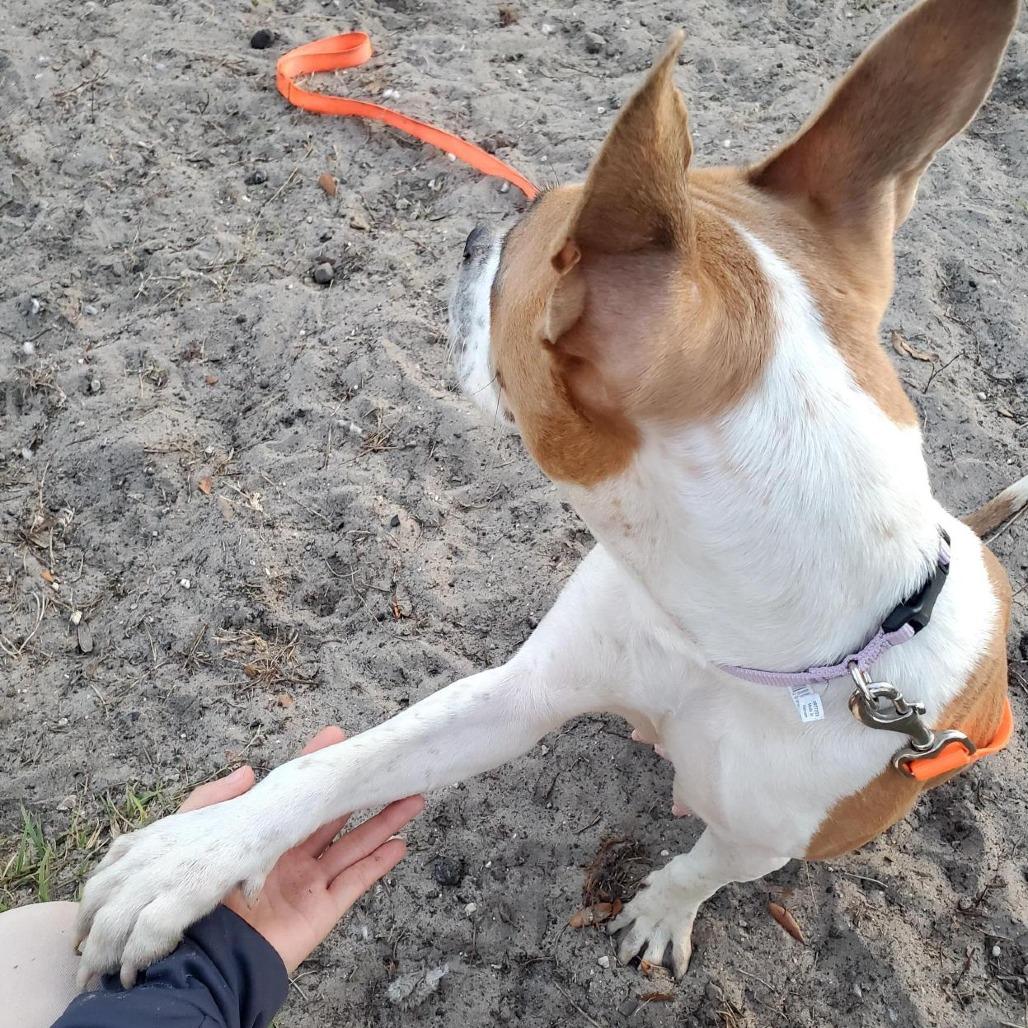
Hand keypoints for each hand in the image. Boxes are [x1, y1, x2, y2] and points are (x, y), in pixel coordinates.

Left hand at [177, 726, 423, 972]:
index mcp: (263, 838)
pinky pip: (357, 881)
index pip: (297, 798)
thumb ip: (217, 801)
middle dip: (362, 793)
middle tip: (388, 767)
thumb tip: (251, 771)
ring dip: (384, 822)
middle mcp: (291, 856)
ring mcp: (309, 883)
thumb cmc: (199, 897)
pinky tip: (400, 844)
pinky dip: (380, 863)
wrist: (205, 958)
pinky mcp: (323, 909)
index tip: (337, 737)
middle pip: (336, 818)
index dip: (317, 770)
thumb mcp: (198, 838)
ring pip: (355, 844)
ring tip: (411, 798)